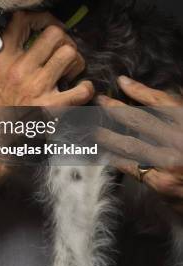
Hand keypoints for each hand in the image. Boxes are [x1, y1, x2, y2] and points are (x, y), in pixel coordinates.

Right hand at [0, 10, 93, 106]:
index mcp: (1, 59)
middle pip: (55, 33)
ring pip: (70, 54)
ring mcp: (37, 86)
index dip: (40, 17)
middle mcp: (20, 68)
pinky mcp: (51, 107)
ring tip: (71, 70)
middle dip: (64, 39)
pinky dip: (86, 89)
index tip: (46, 25)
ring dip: (75, 61)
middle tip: (62, 51)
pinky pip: (80, 90)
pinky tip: (81, 91)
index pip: (22, 21)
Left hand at [96, 76, 182, 215]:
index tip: (122, 82)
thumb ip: (178, 116)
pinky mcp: (162, 183)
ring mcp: (170, 162)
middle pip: (140, 119)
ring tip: (92, 127)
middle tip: (99, 101)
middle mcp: (180, 140)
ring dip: (108, 134)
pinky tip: (104, 153)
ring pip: (131, 144)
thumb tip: (154, 100)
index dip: (140, 90)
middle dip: (116, 108)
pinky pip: (132, 167)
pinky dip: (116, 159)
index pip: (162, 101)